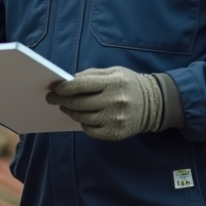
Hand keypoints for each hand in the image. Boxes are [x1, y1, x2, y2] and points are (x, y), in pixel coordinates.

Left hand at [45, 66, 162, 140]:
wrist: (154, 104)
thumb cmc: (129, 85)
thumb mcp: (114, 72)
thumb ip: (91, 75)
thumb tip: (68, 81)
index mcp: (113, 82)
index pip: (81, 85)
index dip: (64, 87)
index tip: (54, 88)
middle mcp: (114, 101)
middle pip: (79, 103)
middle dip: (62, 100)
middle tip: (52, 98)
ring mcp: (115, 119)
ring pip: (82, 117)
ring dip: (70, 112)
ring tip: (66, 106)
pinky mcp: (115, 133)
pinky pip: (90, 130)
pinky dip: (83, 123)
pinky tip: (82, 117)